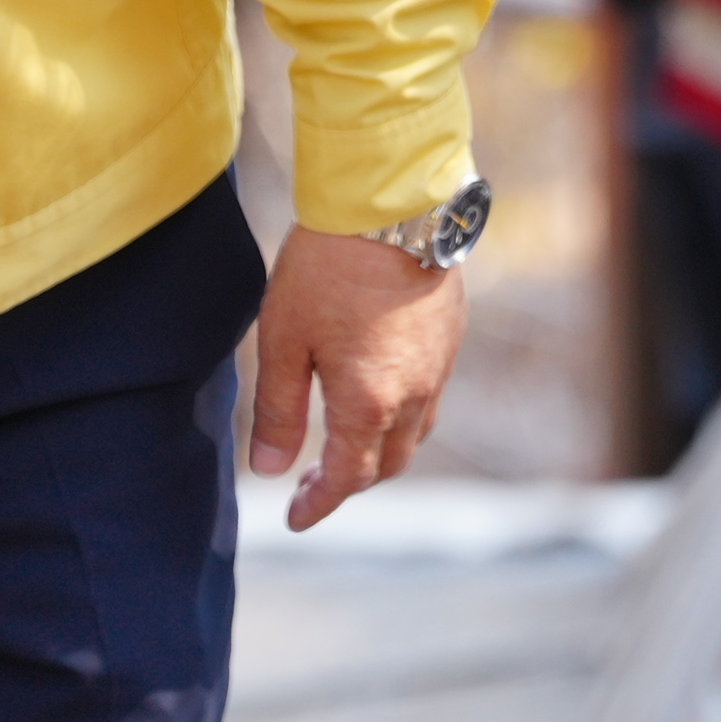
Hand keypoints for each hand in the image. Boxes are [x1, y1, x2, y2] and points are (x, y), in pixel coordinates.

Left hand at [247, 225, 464, 531]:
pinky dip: (403, 414)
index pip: (346, 478)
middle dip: (351, 483)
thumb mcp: (284, 339)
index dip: (318, 504)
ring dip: (381, 451)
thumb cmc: (325, 268)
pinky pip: (431, 396)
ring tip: (345, 445)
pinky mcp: (450, 335)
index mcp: (369, 403)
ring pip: (416, 433)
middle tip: (313, 484)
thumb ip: (278, 410)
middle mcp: (414, 394)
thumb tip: (269, 469)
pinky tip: (378, 393)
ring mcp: (440, 366)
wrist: (389, 203)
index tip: (294, 518)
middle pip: (388, 464)